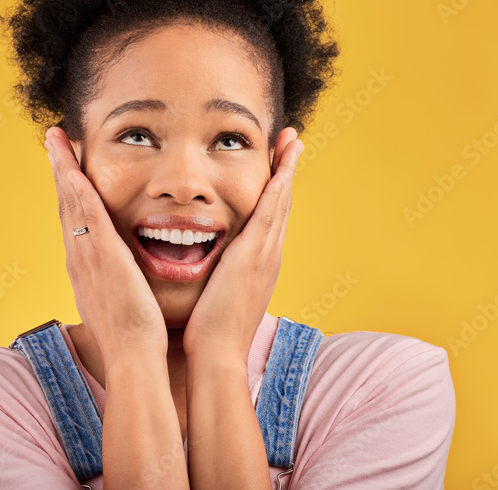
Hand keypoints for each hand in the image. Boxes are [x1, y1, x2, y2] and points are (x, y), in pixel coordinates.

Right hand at [45, 126, 167, 366]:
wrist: (134, 359)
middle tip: (53, 140)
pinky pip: (87, 219)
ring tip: (56, 140)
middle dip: (59, 170)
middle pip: (65, 205)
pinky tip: (73, 170)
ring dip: (63, 169)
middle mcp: (79, 260)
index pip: (75, 220)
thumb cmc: (136, 339)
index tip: (66, 164)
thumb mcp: (124, 303)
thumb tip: (131, 278)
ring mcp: (88, 258)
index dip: (69, 190)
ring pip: (71, 204)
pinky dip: (78, 193)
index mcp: (86, 269)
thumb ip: (124, 284)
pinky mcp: (103, 259)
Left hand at [182, 126, 304, 362]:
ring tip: (293, 140)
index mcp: (258, 266)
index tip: (278, 165)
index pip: (269, 219)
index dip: (276, 190)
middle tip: (293, 140)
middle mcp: (268, 256)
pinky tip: (282, 165)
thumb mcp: (217, 297)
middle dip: (287, 170)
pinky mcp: (255, 256)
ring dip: (287, 169)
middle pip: (282, 204)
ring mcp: (265, 255)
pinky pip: (271, 213)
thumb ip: (215, 279)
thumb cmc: (210, 334)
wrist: (218, 357)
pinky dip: (279, 187)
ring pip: (281, 202)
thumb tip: (204, 270)